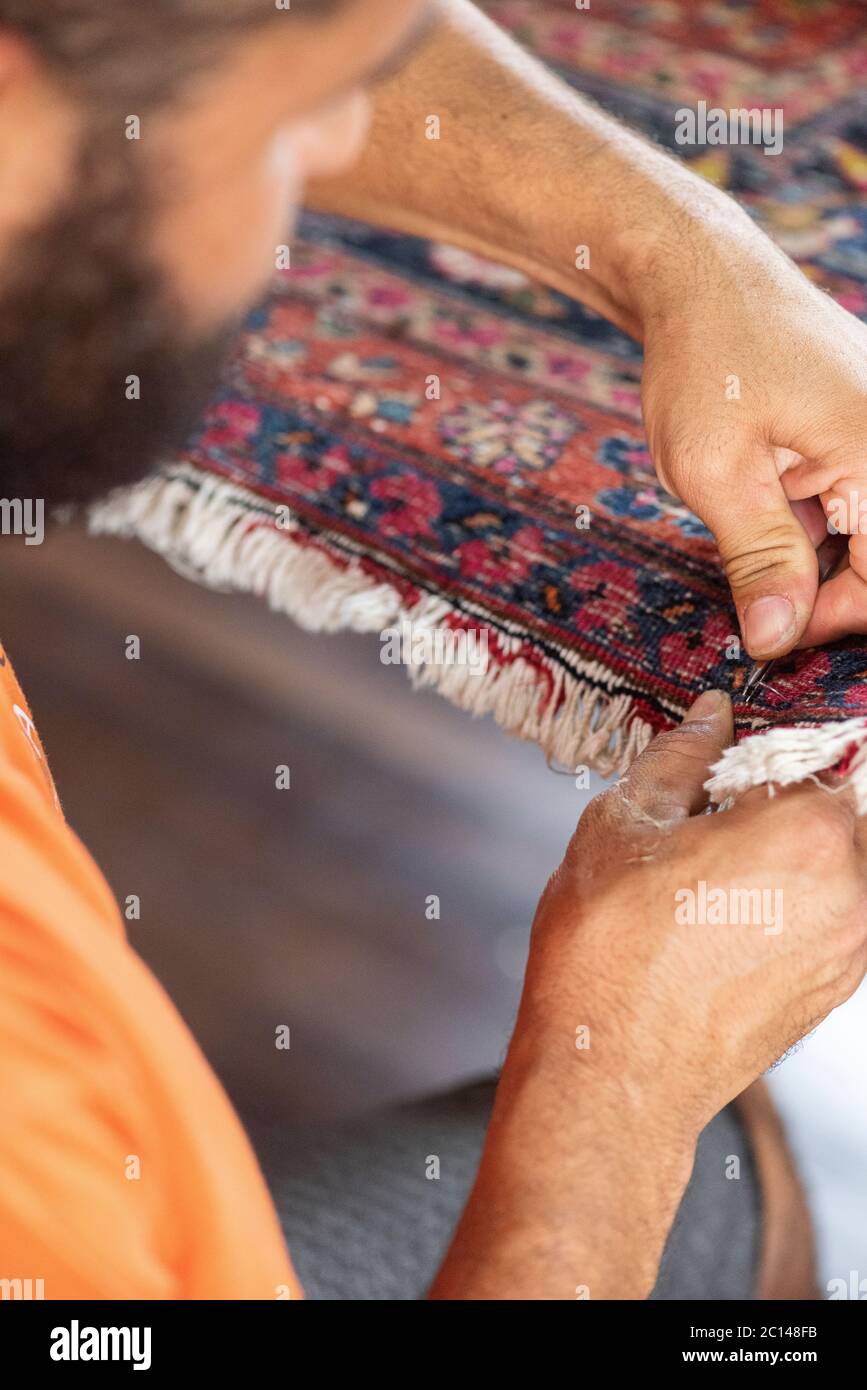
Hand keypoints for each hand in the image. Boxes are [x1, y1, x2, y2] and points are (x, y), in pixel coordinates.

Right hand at [522, 689, 866, 1138]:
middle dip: (782, 799)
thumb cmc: (609, 955)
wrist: (613, 1073)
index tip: (730, 749)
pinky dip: (792, 900)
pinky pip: (832, 914)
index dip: (767, 741)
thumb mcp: (623, 824)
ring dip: (789, 851)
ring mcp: (853, 944)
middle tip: (714, 811)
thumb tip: (710, 716)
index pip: (817, 746)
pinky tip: (724, 914)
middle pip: (837, 807)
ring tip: (713, 869)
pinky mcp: (838, 987)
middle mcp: (853, 886)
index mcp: (809, 828)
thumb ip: (679, 757)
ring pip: (838, 863)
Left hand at [638, 215, 866, 656]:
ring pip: (865, 532)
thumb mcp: (716, 473)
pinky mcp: (862, 427)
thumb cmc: (704, 359)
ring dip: (814, 552)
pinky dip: (813, 518)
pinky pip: (855, 497)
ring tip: (753, 523)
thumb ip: (759, 560)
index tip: (769, 629)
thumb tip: (777, 640)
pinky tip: (766, 497)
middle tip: (757, 594)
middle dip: (823, 588)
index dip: (831, 619)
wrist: (699, 276)